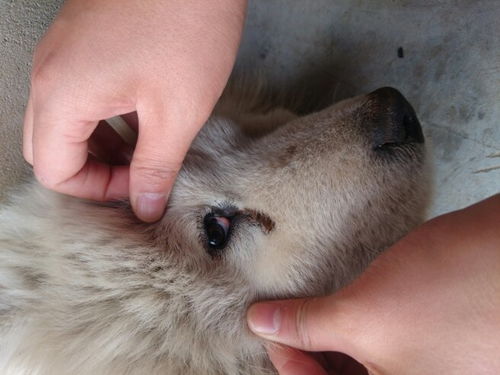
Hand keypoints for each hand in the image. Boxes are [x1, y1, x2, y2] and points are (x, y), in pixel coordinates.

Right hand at [24, 0, 246, 221]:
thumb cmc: (187, 27)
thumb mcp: (176, 112)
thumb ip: (156, 167)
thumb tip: (145, 207)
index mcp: (62, 94)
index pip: (54, 171)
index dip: (98, 191)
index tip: (142, 185)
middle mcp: (49, 72)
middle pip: (49, 146)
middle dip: (93, 170)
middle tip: (139, 173)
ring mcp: (62, 51)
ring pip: (62, 119)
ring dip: (99, 144)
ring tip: (145, 148)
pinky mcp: (82, 38)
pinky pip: (77, 91)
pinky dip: (102, 115)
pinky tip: (141, 114)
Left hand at [247, 195, 499, 374]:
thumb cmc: (448, 291)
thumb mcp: (363, 314)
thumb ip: (307, 325)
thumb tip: (259, 322)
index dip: (285, 358)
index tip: (268, 323)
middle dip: (307, 348)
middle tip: (286, 312)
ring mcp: (425, 371)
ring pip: (361, 365)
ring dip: (331, 339)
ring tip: (312, 305)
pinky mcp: (433, 349)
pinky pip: (384, 349)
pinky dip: (358, 330)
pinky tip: (347, 304)